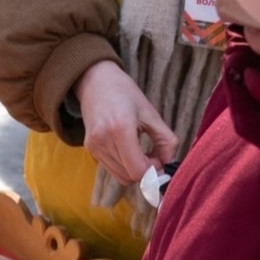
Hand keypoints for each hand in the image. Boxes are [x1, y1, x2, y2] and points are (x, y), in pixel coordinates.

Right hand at [74, 60, 178, 184]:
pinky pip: (112, 169)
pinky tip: (128, 151)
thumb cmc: (125, 93)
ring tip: (140, 151)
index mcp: (120, 128)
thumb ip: (165, 140)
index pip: (137, 170)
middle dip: (145, 171)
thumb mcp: (151, 113)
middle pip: (129, 176)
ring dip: (134, 170)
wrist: (95, 82)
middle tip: (153, 155)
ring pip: (121, 177)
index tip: (159, 158)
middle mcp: (103, 140)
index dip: (152, 170)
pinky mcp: (90, 149)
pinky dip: (124, 167)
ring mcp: (94, 147)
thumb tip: (169, 164)